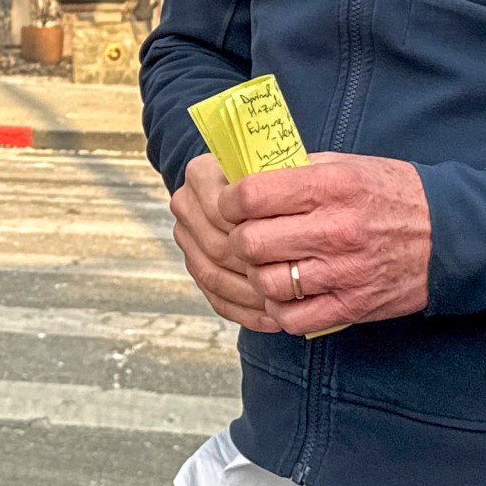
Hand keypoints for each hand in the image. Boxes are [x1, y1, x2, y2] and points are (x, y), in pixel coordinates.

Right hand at [170, 153, 280, 332]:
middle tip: (290, 282)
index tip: (288, 246)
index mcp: (201, 174)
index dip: (254, 232)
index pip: (222, 210)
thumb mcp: (284, 167)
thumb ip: (285, 176)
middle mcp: (185, 204)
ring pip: (213, 276)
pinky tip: (272, 318)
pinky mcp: (194, 265)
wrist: (254, 191)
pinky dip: (244, 312)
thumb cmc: (278, 177)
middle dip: (254, 269)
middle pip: (217, 246)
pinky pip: (215, 298)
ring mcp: (186, 238)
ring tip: (284, 303)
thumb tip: (300, 197)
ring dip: (250, 295)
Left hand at [221, 153, 432, 334]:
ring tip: (266, 265)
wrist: (449, 235)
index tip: (231, 204)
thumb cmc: (392, 195)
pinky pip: (293, 318)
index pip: (253, 196)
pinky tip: (287, 293)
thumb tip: (248, 176)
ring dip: (258, 275)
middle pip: (252, 242)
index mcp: (331, 187)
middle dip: (239, 239)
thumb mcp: (347, 166)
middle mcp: (335, 230)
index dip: (230, 201)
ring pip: (267, 283)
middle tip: (246, 236)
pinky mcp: (351, 306)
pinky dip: (280, 309)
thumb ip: (298, 171)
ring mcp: (343, 273)